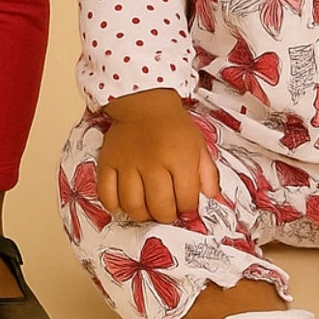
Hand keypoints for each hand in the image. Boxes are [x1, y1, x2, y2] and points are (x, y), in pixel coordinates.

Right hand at [97, 88, 219, 222]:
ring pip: (133, 206)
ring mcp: (128, 164)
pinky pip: (107, 195)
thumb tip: (211, 198)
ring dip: (143, 214)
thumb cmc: (173, 125)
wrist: (144, 101)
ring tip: (148, 207)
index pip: (186, 200)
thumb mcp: (198, 144)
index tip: (186, 208)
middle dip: (166, 216)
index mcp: (180, 157)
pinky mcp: (108, 162)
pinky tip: (125, 201)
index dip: (188, 210)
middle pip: (160, 208)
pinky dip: (115, 205)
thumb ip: (208, 173)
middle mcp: (153, 162)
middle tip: (167, 210)